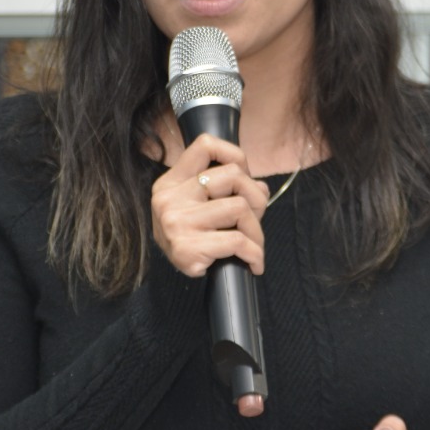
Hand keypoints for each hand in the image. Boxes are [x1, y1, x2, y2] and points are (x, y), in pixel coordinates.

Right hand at [150, 133, 269, 278]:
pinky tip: (254, 263)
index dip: (234, 154)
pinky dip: (255, 254)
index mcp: (171, 182)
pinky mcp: (187, 248)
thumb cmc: (190, 237)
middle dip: (256, 198)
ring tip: (253, 245)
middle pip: (233, 175)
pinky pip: (238, 241)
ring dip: (257, 231)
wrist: (168, 284)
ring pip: (240, 208)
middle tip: (254, 219)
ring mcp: (176, 222)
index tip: (245, 176)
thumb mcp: (199, 204)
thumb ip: (228, 189)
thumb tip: (261, 187)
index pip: (205, 145)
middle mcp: (170, 198)